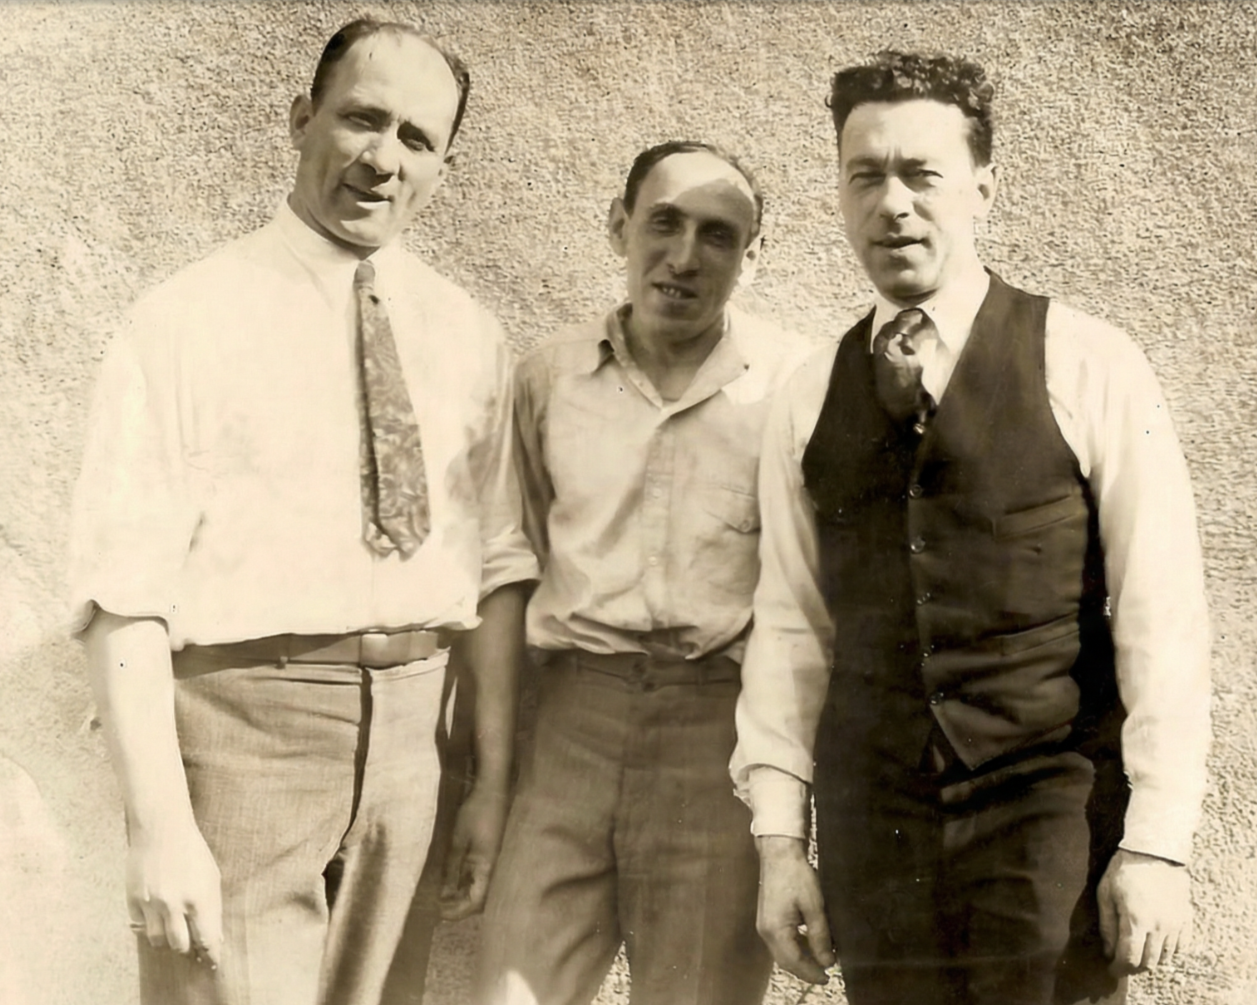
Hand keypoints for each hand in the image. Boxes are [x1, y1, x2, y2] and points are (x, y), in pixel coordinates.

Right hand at [127, 821, 222, 968]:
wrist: (162, 829)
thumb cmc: (192, 851)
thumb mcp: (211, 878)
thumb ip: (212, 909)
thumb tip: (213, 938)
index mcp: (200, 898)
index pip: (207, 939)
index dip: (211, 954)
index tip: (212, 961)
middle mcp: (175, 904)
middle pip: (180, 945)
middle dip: (187, 947)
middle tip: (191, 945)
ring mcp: (151, 903)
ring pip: (157, 941)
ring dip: (167, 940)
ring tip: (174, 930)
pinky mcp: (133, 899)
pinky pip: (140, 927)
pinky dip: (149, 927)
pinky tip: (156, 918)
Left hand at [439, 784, 509, 920]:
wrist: (494, 790)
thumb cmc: (477, 812)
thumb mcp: (458, 840)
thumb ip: (452, 868)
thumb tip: (444, 893)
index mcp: (489, 868)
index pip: (474, 902)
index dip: (456, 911)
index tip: (438, 913)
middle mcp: (496, 869)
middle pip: (479, 900)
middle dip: (459, 906)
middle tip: (438, 906)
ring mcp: (496, 862)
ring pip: (481, 889)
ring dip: (463, 895)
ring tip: (442, 896)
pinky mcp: (494, 855)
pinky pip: (482, 877)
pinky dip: (469, 883)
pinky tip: (454, 881)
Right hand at [755, 835, 834, 984]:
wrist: (779, 853)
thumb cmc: (796, 875)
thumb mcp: (814, 907)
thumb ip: (820, 936)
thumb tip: (827, 960)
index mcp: (775, 930)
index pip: (794, 962)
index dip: (811, 973)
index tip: (828, 977)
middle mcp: (766, 931)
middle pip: (785, 961)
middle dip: (806, 970)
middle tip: (826, 974)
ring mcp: (765, 925)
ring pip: (783, 952)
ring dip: (801, 959)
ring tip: (821, 960)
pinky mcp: (768, 918)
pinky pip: (781, 941)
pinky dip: (796, 947)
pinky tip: (810, 943)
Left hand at [1097, 848, 1192, 974]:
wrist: (1154, 852)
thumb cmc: (1124, 871)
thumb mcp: (1106, 894)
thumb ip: (1107, 925)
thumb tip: (1109, 951)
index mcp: (1136, 920)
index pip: (1129, 958)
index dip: (1119, 969)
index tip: (1112, 969)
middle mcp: (1159, 926)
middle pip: (1149, 962)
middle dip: (1134, 967)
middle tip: (1123, 962)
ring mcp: (1176, 924)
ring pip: (1165, 957)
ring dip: (1151, 959)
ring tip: (1139, 951)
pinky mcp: (1187, 919)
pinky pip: (1181, 947)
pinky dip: (1168, 952)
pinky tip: (1157, 943)